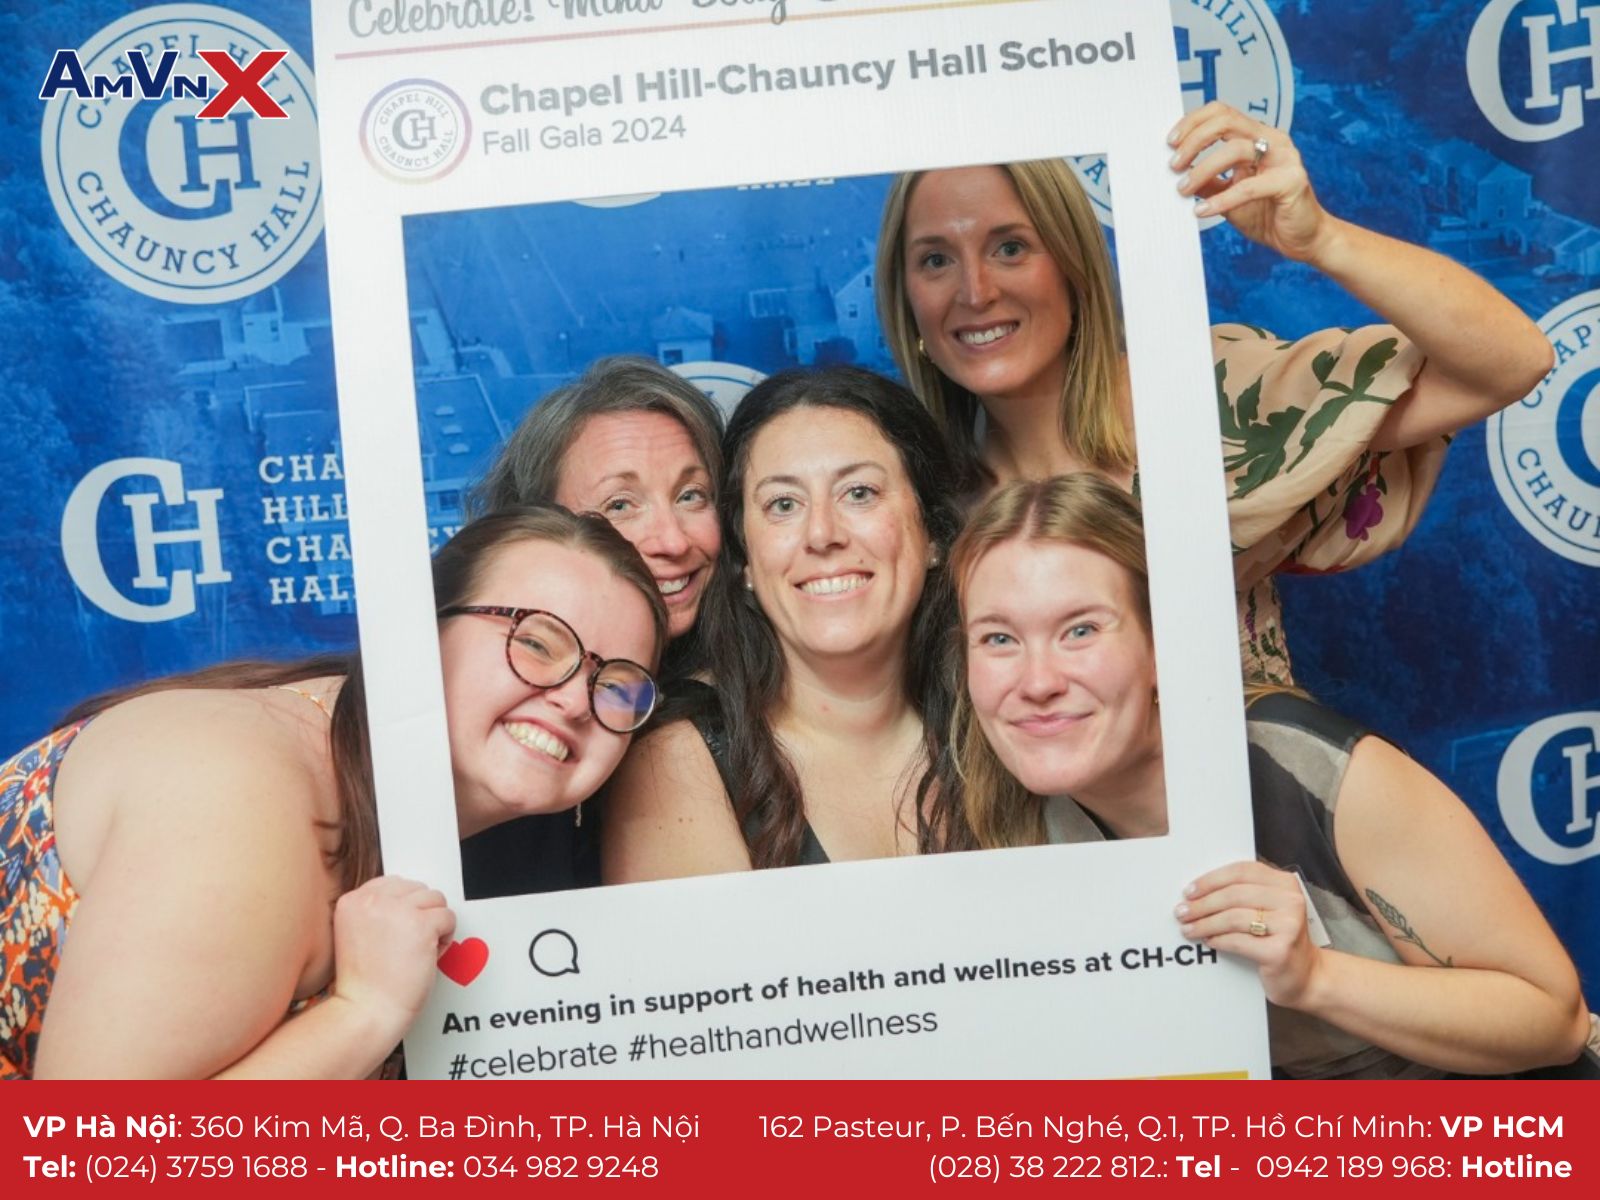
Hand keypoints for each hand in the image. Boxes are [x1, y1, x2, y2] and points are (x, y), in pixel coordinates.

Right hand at [330, 876, 455, 1038]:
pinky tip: (429, 955)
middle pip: (417, 888)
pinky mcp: (421, 924)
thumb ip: (376, 912)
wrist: (366, 1010)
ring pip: (436, 899)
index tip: (402, 931)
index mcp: (352, 901)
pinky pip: (448, 917)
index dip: (405, 908)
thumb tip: (409, 898)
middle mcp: (372, 900)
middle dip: (421, 914)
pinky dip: (446, 938)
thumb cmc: (364, 983)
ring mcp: (397, 910)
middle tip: (410, 945)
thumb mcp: (356, 934)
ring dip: (435, 924)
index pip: (393, 883)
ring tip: (419, 950)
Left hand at [1168, 101, 1332, 263]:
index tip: (1170, 142)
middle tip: (1174, 165)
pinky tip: (1203, 211)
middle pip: (1226, 121)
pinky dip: (1222, 199)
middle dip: (1194, 141)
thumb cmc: (1265, 213)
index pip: (1222, 113)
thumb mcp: (1226, 194)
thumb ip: (1207, 181)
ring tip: (1183, 189)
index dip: (1193, 122)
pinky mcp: (1292, 181)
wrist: (1300, 238)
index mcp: (1257, 136)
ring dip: (1202, 170)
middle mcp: (1272, 140)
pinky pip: (1249, 187)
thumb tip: (1176, 172)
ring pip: (1236, 149)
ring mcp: (1285, 158)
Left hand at [1176, 860, 1321, 1007]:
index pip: (1241, 871)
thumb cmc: (1279, 938)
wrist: (1307, 976)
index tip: (1189, 891)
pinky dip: (1218, 940)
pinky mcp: (1280, 951)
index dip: (1211, 879)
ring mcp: (1288, 926)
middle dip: (1202, 904)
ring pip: (1233, 918)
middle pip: (1234, 895)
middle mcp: (1290, 901)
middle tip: (1181, 912)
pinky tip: (1208, 941)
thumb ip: (1242, 894)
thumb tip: (1197, 892)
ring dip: (1204, 923)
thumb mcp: (1268, 908)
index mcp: (1285, 883)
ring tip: (1188, 929)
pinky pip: (1238, 941)